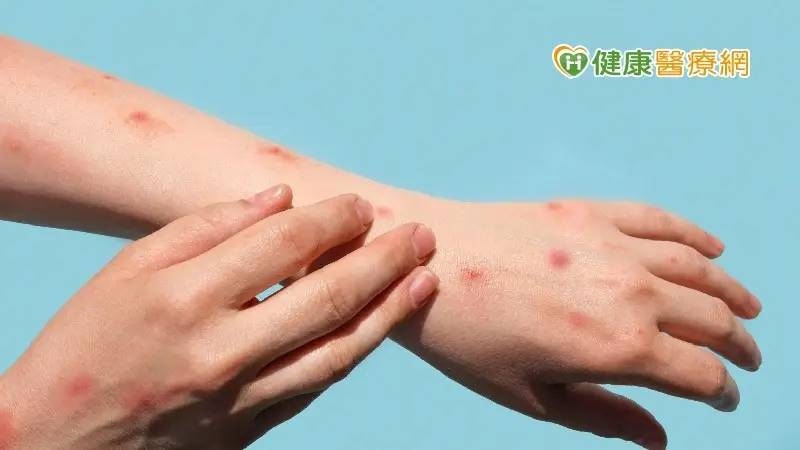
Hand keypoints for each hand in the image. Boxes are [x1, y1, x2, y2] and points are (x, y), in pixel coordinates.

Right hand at [0, 185, 438, 449]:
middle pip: (328, 296)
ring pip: (338, 350)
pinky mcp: (251, 428)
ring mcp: (241, 397)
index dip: (332, 220)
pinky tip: (380, 324)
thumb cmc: (87, 343)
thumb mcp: (128, 269)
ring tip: (426, 279)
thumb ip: (207, 226)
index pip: (285, 245)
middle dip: (383, 260)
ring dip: (390, 311)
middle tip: (420, 234)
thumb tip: (281, 196)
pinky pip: (317, 384)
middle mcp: (221, 350)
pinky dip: (354, 350)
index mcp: (185, 297)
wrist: (58, 444)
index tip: (360, 205)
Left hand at [393, 198, 760, 448]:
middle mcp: (631, 292)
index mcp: (620, 347)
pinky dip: (694, 236)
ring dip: (731, 292)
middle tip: (749, 357)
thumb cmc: (468, 339)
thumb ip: (605, 416)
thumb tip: (660, 439)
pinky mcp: (590, 212)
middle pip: (712, 320)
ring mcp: (613, 246)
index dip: (721, 391)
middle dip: (738, 344)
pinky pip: (660, 221)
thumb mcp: (533, 397)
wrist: (424, 264)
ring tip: (750, 308)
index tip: (724, 398)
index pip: (700, 373)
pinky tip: (712, 249)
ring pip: (698, 269)